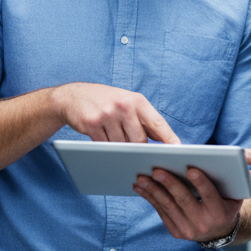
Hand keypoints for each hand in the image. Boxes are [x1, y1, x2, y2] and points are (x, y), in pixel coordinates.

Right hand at [53, 83, 179, 143]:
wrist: (73, 96)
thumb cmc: (107, 101)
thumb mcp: (128, 102)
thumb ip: (145, 120)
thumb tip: (165, 141)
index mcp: (137, 100)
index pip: (158, 123)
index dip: (169, 138)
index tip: (178, 150)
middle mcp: (123, 106)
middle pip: (139, 141)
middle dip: (139, 150)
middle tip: (137, 154)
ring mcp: (107, 115)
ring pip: (121, 146)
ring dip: (120, 150)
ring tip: (116, 144)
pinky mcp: (92, 124)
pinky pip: (105, 146)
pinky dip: (107, 148)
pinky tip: (103, 141)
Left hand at [134, 167, 242, 242]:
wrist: (219, 231)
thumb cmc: (225, 203)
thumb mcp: (233, 195)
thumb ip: (226, 180)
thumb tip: (215, 159)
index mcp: (220, 213)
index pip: (210, 196)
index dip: (201, 183)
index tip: (191, 170)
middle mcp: (204, 224)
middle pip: (184, 200)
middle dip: (170, 184)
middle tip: (157, 170)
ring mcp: (188, 230)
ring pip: (168, 206)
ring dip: (153, 191)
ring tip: (141, 177)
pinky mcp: (176, 232)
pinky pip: (161, 212)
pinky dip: (150, 198)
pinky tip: (140, 187)